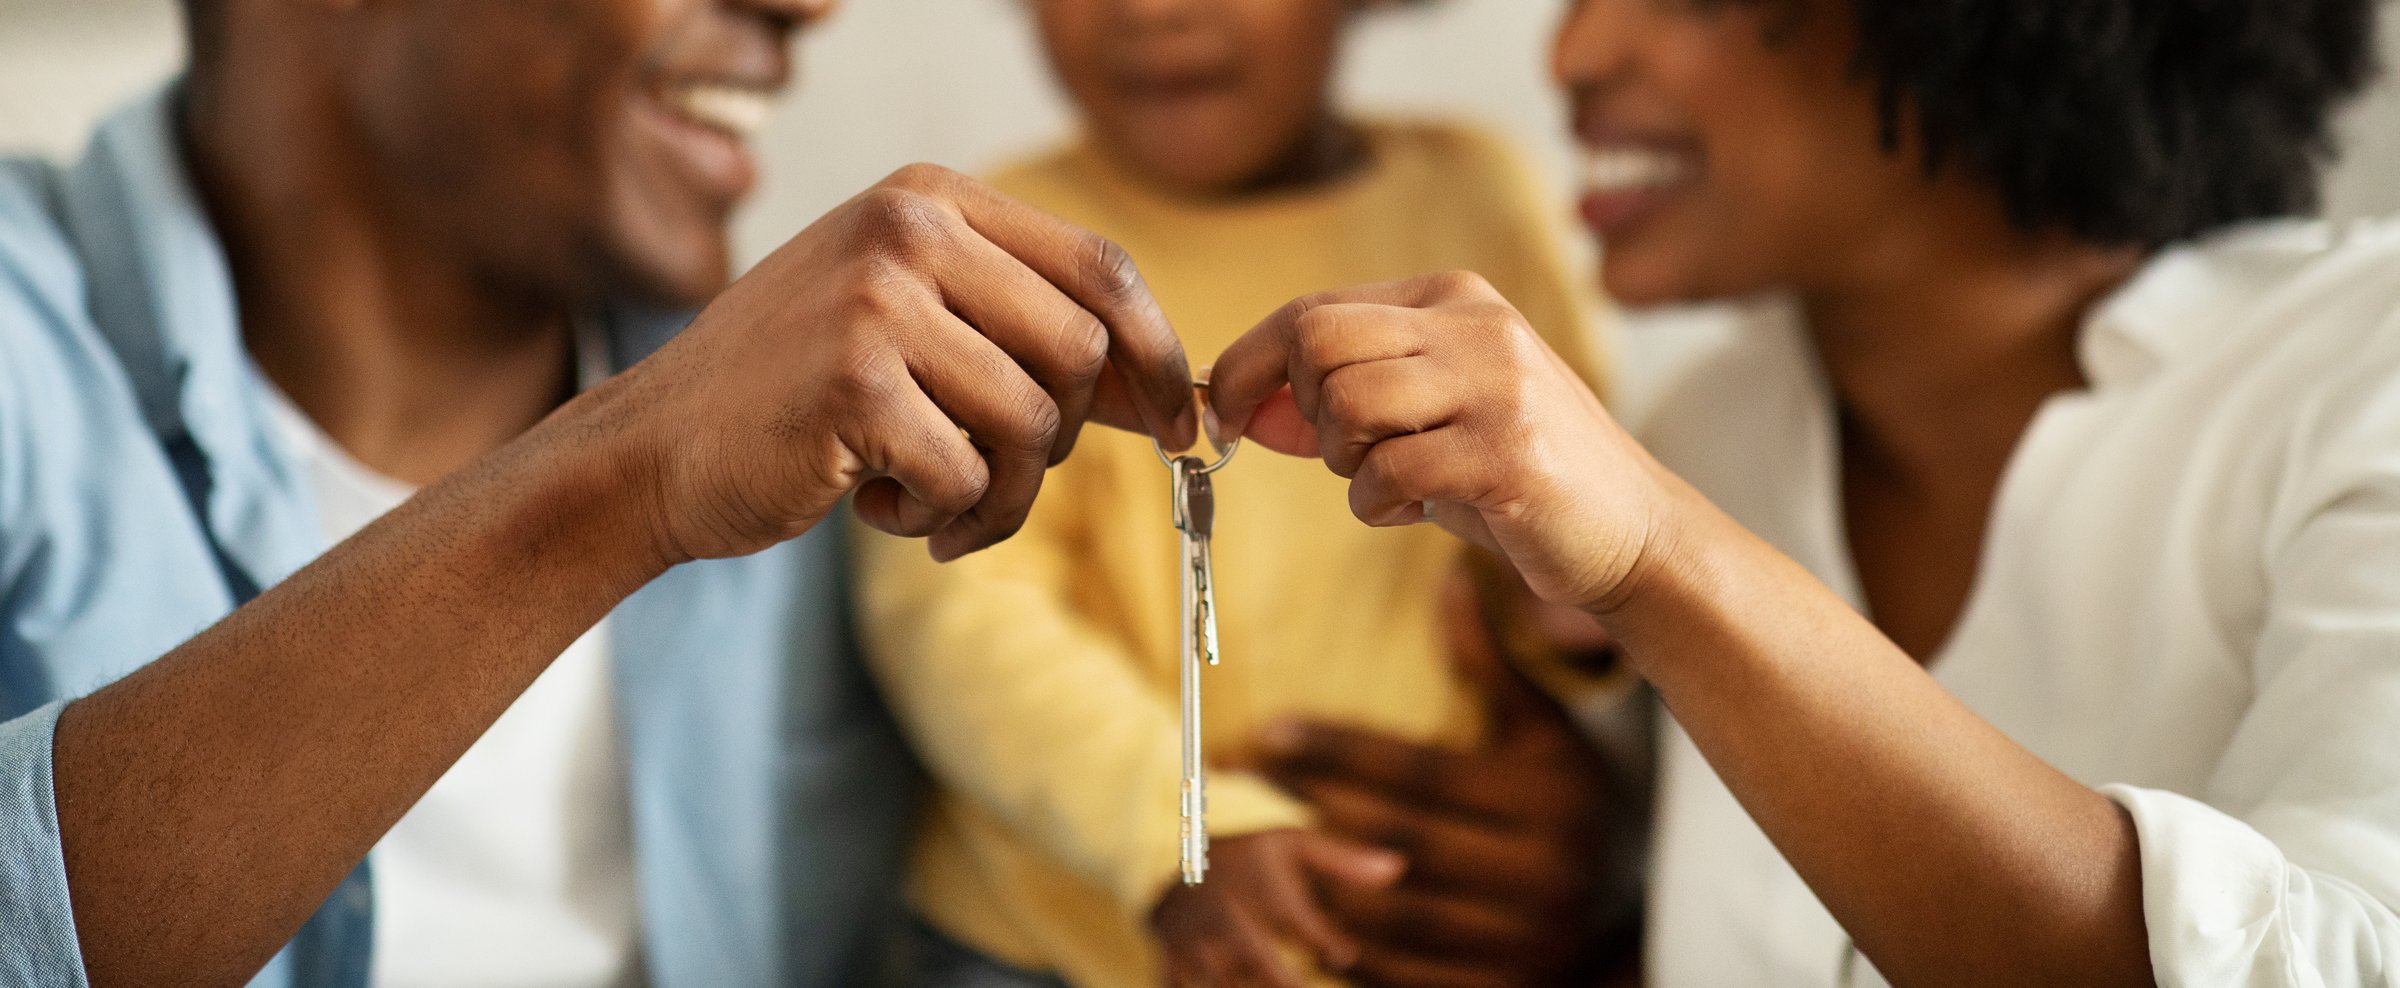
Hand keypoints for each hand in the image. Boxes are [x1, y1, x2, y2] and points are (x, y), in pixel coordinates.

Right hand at [588, 163, 1196, 565]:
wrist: (655, 447)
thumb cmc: (796, 396)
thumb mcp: (913, 324)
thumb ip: (1024, 334)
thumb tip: (1171, 393)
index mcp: (932, 200)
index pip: (1102, 268)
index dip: (1157, 356)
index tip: (1178, 426)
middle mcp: (909, 229)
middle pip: (1083, 351)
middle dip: (1066, 441)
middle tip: (999, 478)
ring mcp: (878, 299)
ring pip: (1036, 424)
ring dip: (1001, 497)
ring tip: (934, 506)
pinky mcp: (854, 381)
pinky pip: (969, 476)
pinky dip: (941, 518)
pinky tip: (878, 508)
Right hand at [1151, 828, 1404, 987]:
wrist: (1171, 856)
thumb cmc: (1251, 856)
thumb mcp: (1294, 845)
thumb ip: (1345, 861)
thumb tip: (1399, 868)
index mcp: (1260, 885)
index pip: (1297, 920)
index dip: (1323, 941)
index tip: (1343, 954)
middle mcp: (1227, 913)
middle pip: (1255, 956)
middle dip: (1280, 980)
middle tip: (1301, 987)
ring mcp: (1195, 938)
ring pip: (1217, 980)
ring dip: (1238, 986)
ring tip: (1274, 983)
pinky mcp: (1171, 956)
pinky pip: (1178, 985)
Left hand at [1207, 272, 1671, 611]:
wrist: (1630, 529)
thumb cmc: (1515, 473)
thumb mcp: (1429, 416)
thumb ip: (1344, 399)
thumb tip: (1243, 403)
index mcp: (1452, 298)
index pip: (1314, 308)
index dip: (1251, 364)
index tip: (1226, 414)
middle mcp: (1476, 325)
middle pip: (1319, 341)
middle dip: (1301, 412)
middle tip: (1343, 455)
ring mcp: (1496, 384)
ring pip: (1348, 402)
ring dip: (1345, 463)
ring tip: (1390, 482)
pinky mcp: (1508, 452)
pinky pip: (1389, 471)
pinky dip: (1378, 504)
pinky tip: (1415, 510)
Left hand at [1258, 567, 1621, 987]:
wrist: (1629, 922)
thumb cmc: (1575, 808)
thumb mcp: (1546, 736)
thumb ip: (1492, 669)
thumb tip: (1448, 579)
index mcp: (1551, 801)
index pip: (1420, 771)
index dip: (1337, 750)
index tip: (1269, 729)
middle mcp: (1543, 875)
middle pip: (1396, 840)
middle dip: (1310, 809)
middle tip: (1240, 784)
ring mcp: (1524, 945)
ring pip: (1390, 913)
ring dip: (1313, 883)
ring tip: (1250, 848)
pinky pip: (1402, 974)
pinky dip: (1342, 950)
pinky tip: (1293, 917)